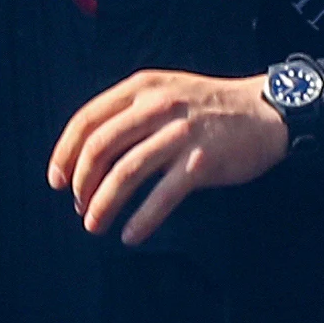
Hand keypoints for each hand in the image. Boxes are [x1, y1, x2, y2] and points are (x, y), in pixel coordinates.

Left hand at [47, 70, 288, 244]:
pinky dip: (142, 219)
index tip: (56, 179)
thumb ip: (131, 111)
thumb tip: (90, 152)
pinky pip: (162, 196)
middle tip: (78, 205)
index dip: (65, 152)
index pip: (88, 119)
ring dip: (103, 204)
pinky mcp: (202, 162)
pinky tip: (130, 235)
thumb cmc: (210, 107)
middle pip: (100, 147)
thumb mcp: (165, 90)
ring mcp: (180, 134)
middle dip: (81, 182)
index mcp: (141, 87)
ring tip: (93, 224)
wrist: (267, 111)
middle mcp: (156, 106)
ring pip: (126, 173)